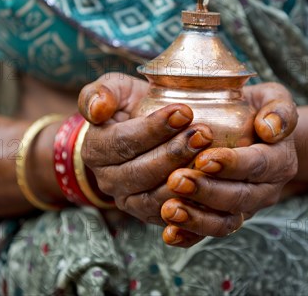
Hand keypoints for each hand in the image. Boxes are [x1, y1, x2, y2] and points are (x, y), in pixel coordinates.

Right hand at [77, 73, 212, 224]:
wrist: (143, 132)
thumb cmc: (131, 106)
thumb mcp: (114, 90)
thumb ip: (100, 92)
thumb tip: (97, 110)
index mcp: (95, 150)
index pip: (123, 141)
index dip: (154, 128)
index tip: (184, 111)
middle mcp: (108, 180)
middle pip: (141, 171)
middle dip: (175, 152)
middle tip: (204, 133)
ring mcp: (129, 201)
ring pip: (155, 197)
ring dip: (186, 177)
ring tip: (211, 155)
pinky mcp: (150, 215)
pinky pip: (170, 216)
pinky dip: (191, 202)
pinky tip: (212, 182)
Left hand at [160, 83, 297, 246]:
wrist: (254, 131)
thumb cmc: (257, 109)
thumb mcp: (274, 98)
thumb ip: (279, 108)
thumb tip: (269, 128)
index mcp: (280, 161)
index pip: (258, 165)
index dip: (232, 164)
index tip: (204, 158)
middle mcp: (265, 190)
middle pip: (239, 198)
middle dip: (207, 192)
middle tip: (176, 180)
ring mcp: (244, 209)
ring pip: (224, 222)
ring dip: (196, 218)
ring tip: (168, 209)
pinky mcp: (224, 219)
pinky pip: (208, 234)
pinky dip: (189, 237)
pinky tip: (168, 233)